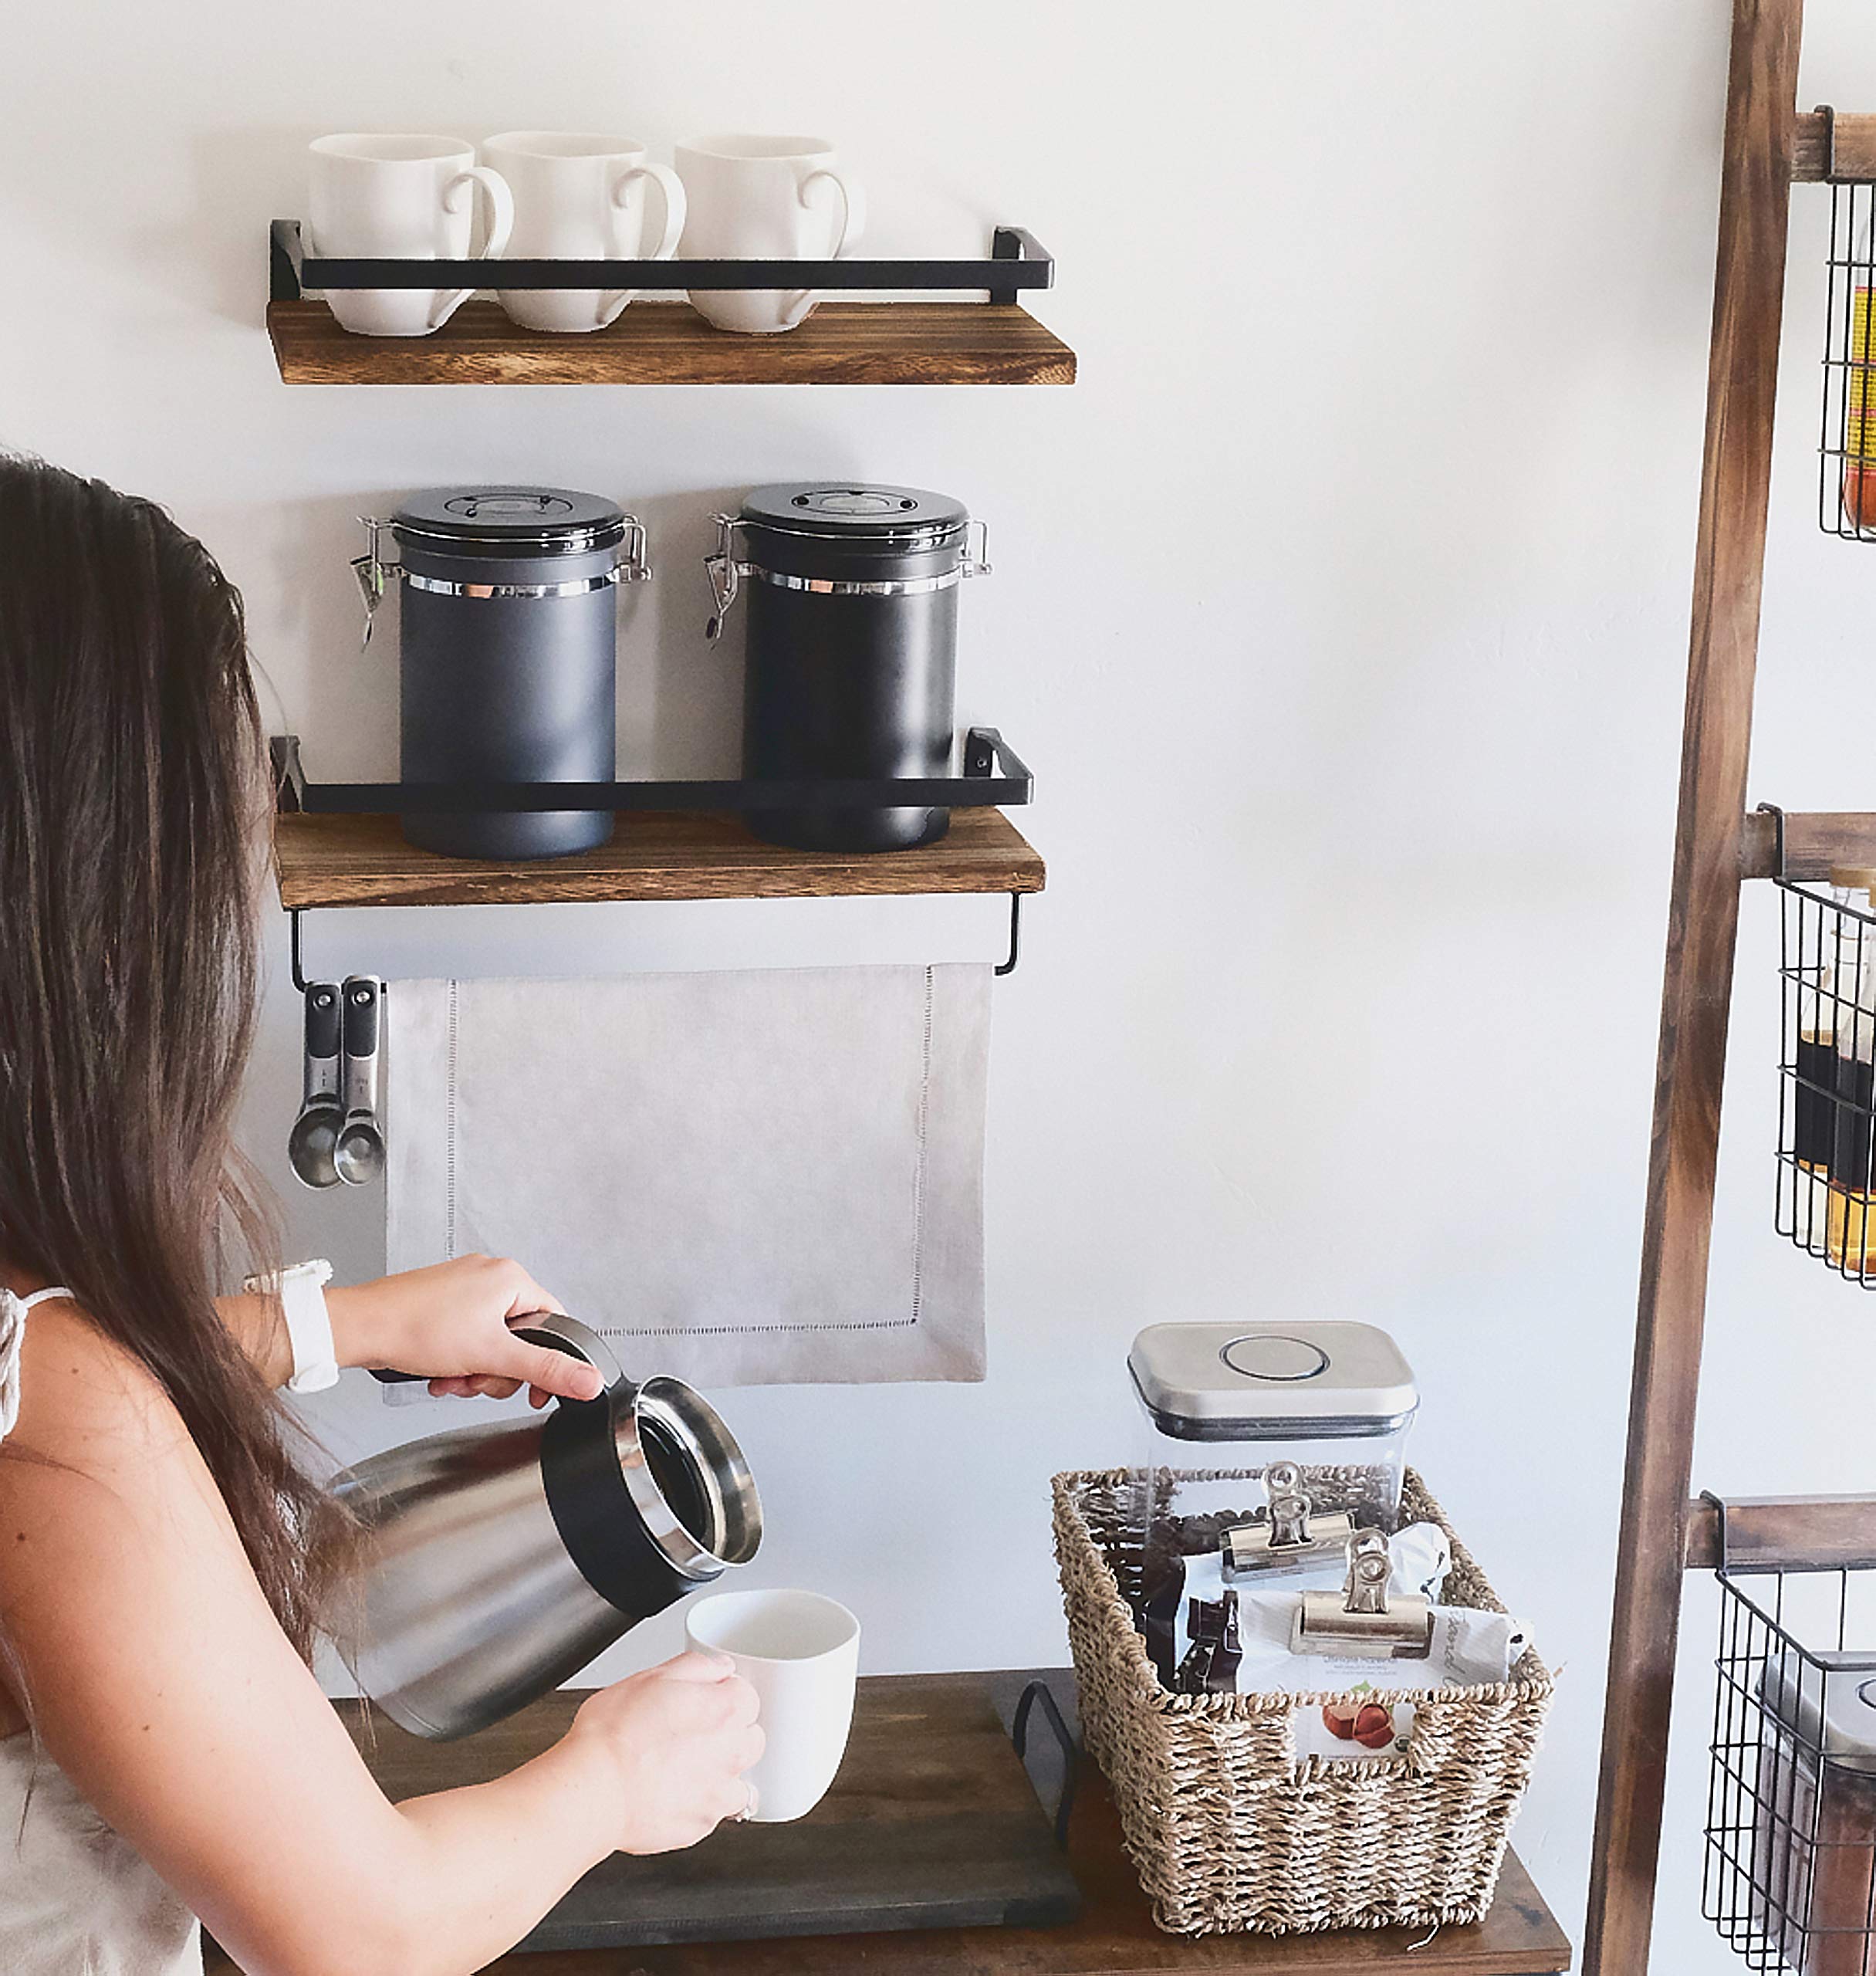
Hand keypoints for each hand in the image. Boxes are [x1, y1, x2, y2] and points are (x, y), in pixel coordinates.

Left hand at [325, 1255, 602, 1407]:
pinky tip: (440, 1372)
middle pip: (521, 1339)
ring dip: (475, 1370)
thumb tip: (590, 1380)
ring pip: (491, 1342)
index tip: (533, 1389)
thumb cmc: (415, 1329)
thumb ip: (546, 1370)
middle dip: (498, 1370)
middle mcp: (489, 1276)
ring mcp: (463, 1288)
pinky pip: (467, 1337)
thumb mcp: (493, 1356)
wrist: (358, 1328)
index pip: (554, 1324)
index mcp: (511, 1278)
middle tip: (477, 1379)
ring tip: (452, 1377)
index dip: (546, 1362)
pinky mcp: (441, 1301)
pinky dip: (457, 1361)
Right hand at [567, 1654, 762, 1855]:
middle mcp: (730, 1753)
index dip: (723, 1696)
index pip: (748, 1697)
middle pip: (752, 1738)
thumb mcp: (650, 1676)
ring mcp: (718, 1794)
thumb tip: (719, 1669)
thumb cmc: (613, 1735)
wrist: (592, 1790)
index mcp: (724, 1710)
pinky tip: (671, 1794)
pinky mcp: (700, 1826)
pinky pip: (712, 1813)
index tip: (704, 1701)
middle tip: (694, 1734)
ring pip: (739, 1782)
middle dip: (731, 1734)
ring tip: (683, 1770)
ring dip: (720, 1774)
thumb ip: (696, 1667)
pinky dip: (699, 1805)